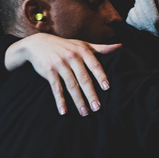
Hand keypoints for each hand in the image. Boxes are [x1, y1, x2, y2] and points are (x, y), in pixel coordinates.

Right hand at [4, 33, 121, 115]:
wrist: (38, 44)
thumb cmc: (65, 46)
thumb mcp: (82, 44)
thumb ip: (101, 48)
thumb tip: (121, 46)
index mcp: (82, 51)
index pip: (94, 65)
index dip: (101, 76)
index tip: (107, 88)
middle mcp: (72, 57)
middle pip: (84, 78)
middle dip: (91, 94)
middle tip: (98, 108)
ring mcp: (60, 65)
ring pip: (71, 85)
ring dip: (78, 101)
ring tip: (85, 113)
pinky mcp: (49, 72)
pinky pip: (56, 88)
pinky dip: (60, 100)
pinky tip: (64, 111)